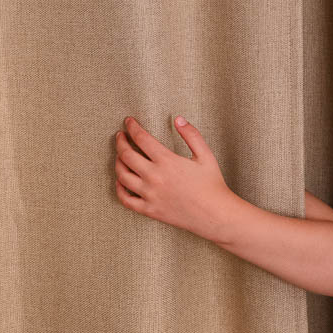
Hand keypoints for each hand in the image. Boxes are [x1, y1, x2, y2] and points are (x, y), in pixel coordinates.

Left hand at [114, 114, 236, 242]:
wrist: (214, 214)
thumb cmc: (211, 184)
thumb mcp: (205, 154)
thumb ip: (191, 134)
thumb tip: (178, 118)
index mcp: (166, 161)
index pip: (141, 138)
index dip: (132, 127)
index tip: (128, 121)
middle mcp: (154, 177)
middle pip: (126, 155)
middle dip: (120, 142)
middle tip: (120, 135)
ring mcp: (149, 195)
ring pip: (122, 176)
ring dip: (117, 162)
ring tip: (120, 155)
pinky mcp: (149, 210)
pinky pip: (126, 200)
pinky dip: (119, 189)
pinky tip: (120, 181)